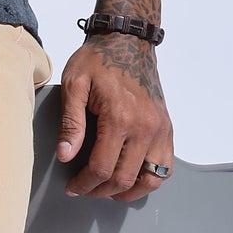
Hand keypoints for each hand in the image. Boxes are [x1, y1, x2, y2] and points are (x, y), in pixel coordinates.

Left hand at [57, 34, 172, 201]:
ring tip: (109, 190)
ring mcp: (161, 128)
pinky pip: (166, 165)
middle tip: (85, 189)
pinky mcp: (166, 126)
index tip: (72, 187)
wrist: (128, 40)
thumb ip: (70, 122)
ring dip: (129, 191)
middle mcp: (146, 126)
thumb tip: (65, 154)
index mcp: (120, 118)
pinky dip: (151, 178)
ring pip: (152, 178)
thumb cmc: (99, 59)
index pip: (102, 168)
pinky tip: (132, 177)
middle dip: (101, 191)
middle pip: (125, 178)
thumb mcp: (74, 84)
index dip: (84, 184)